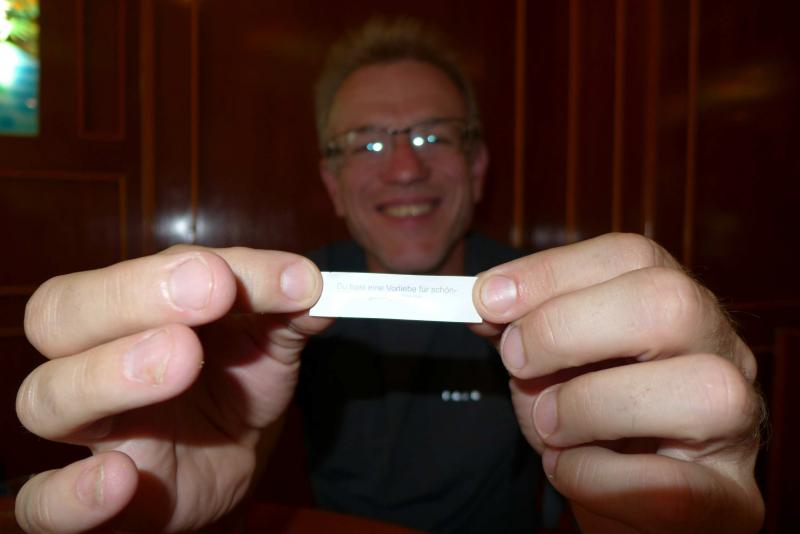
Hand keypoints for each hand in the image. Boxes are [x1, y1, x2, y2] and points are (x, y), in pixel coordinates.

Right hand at [15, 246, 328, 531]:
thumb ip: (290, 312)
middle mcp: (94, 360)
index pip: (139, 272)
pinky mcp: (99, 503)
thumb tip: (315, 287)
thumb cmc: (239, 385)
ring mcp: (93, 431)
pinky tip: (120, 477)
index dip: (199, 266)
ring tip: (182, 361)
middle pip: (62, 316)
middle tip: (211, 291)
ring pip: (49, 397)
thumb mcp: (270, 344)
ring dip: (109, 373)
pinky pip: (46, 504)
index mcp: (136, 310)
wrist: (233, 460)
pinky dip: (70, 495)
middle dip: (133, 296)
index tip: (281, 276)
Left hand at [473, 233, 763, 532]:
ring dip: (591, 407)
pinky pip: (674, 486)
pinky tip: (568, 469)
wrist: (625, 499)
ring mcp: (737, 423)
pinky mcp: (732, 497)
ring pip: (700, 389)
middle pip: (670, 302)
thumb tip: (485, 300)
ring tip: (548, 426)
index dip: (552, 271)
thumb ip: (521, 329)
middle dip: (567, 328)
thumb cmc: (587, 423)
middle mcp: (720, 350)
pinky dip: (597, 477)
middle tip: (516, 360)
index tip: (488, 298)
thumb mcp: (546, 366)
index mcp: (674, 304)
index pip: (629, 255)